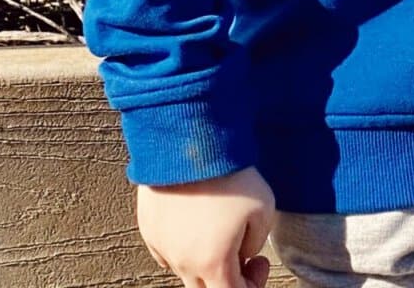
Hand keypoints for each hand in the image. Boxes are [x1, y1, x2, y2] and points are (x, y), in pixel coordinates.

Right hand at [137, 165, 275, 287]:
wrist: (189, 139)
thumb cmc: (228, 172)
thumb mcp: (263, 207)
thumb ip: (257, 240)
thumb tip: (244, 252)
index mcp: (213, 263)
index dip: (251, 285)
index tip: (259, 262)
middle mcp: (183, 262)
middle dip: (226, 278)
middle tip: (241, 253)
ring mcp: (162, 246)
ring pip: (184, 271)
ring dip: (204, 261)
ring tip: (218, 230)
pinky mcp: (149, 227)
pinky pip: (167, 251)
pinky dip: (183, 247)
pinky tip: (195, 222)